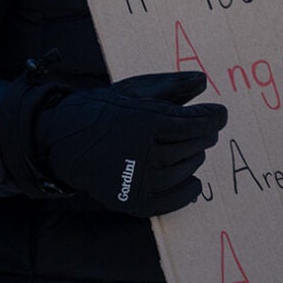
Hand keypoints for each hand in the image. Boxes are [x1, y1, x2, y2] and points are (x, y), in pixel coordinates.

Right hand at [34, 72, 225, 214]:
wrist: (62, 143)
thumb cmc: (100, 112)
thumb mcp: (133, 91)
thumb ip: (170, 86)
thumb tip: (204, 81)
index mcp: (142, 121)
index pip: (195, 123)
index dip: (214, 117)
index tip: (220, 114)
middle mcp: (142, 152)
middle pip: (194, 146)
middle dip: (204, 135)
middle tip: (203, 129)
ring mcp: (138, 180)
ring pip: (187, 170)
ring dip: (195, 158)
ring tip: (190, 149)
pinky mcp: (134, 201)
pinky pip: (176, 199)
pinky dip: (189, 189)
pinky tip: (191, 178)